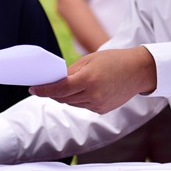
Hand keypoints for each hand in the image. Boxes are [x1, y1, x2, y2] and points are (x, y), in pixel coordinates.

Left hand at [29, 46, 156, 114]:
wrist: (139, 71)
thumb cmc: (114, 60)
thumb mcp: (90, 60)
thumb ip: (71, 72)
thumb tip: (54, 81)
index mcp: (89, 79)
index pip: (59, 89)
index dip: (43, 90)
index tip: (32, 89)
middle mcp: (93, 95)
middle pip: (63, 98)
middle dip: (52, 93)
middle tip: (43, 86)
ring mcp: (98, 105)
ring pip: (72, 104)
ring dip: (64, 96)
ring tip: (62, 87)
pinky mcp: (102, 110)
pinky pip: (83, 106)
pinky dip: (77, 99)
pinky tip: (80, 91)